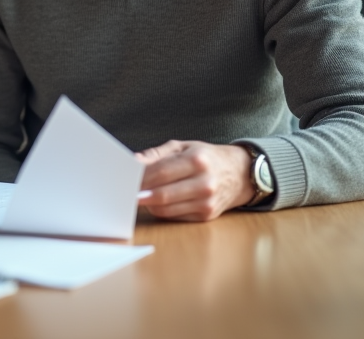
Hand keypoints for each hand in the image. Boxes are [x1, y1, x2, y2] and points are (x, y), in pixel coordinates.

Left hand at [136, 140, 253, 220]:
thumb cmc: (206, 158)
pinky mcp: (206, 216)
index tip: (125, 178)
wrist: (238, 174)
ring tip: (141, 195)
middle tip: (126, 192)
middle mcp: (204, 183)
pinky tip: (158, 201)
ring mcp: (207, 202)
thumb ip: (156, 154)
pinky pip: (174, 216)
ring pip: (166, 209)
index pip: (161, 172)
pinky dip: (161, 210)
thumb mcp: (183, 147)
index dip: (140, 178)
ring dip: (148, 204)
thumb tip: (134, 161)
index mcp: (197, 161)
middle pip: (162, 194)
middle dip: (140, 194)